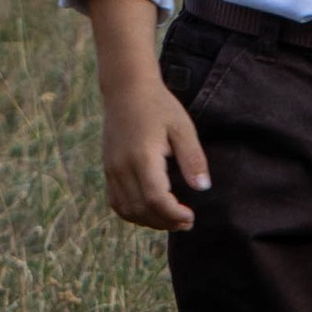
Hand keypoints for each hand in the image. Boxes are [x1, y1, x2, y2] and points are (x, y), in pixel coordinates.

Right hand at [102, 80, 210, 231]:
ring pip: (127, 210)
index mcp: (142, 157)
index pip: (155, 199)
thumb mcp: (183, 128)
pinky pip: (117, 202)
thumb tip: (203, 188)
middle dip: (165, 222)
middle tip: (187, 222)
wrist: (127, 89)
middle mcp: (122, 167)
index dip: (173, 214)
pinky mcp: (108, 169)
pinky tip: (151, 211)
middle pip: (141, 209)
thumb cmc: (159, 106)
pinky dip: (134, 214)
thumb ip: (193, 158)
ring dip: (150, 221)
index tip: (191, 216)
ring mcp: (112, 169)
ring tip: (171, 219)